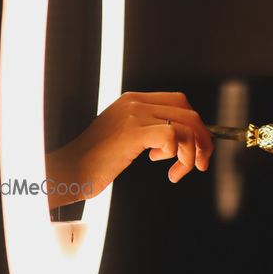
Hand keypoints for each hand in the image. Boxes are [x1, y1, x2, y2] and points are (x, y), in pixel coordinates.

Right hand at [46, 91, 213, 208]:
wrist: (69, 172)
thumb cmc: (96, 162)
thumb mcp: (125, 137)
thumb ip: (149, 130)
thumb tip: (182, 139)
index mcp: (133, 100)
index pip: (180, 101)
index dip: (196, 126)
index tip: (198, 150)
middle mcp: (135, 102)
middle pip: (189, 113)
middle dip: (203, 140)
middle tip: (200, 164)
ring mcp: (133, 115)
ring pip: (186, 126)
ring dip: (192, 154)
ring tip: (178, 172)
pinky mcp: (132, 132)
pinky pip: (173, 136)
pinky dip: (180, 157)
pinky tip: (168, 172)